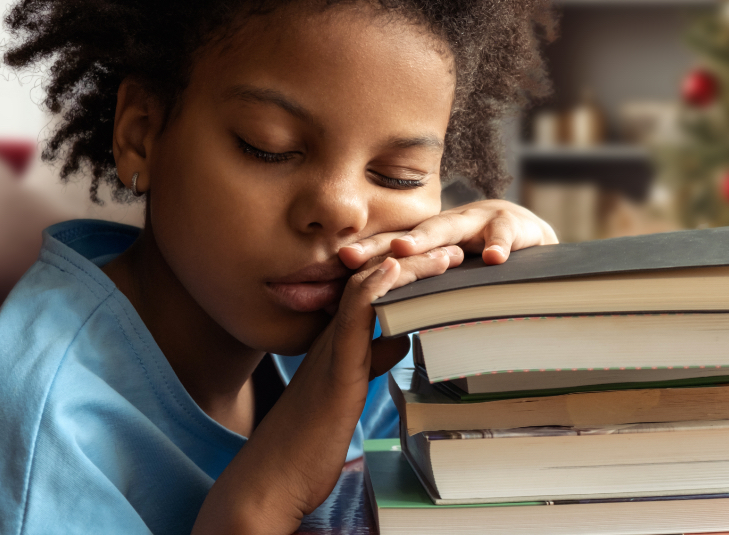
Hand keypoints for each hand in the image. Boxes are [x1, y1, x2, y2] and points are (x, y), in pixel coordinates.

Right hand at [193, 246, 463, 534]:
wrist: (275, 476)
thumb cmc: (310, 438)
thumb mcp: (349, 390)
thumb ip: (372, 360)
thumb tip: (400, 339)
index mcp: (338, 341)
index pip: (375, 292)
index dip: (408, 271)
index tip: (443, 262)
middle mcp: (331, 337)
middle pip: (373, 282)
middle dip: (414, 262)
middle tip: (453, 252)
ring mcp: (330, 350)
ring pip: (365, 291)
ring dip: (406, 267)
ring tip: (442, 255)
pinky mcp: (334, 371)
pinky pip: (351, 319)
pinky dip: (372, 290)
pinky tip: (393, 269)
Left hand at [338, 200, 557, 268]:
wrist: (533, 230)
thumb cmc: (483, 256)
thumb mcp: (451, 270)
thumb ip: (419, 287)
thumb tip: (373, 322)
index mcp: (431, 238)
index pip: (390, 248)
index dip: (361, 259)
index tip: (327, 273)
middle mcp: (448, 225)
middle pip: (405, 234)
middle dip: (376, 245)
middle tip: (349, 256)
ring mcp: (480, 221)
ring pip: (449, 227)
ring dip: (425, 237)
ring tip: (403, 249)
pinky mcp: (515, 225)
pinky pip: (505, 236)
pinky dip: (500, 246)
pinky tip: (494, 259)